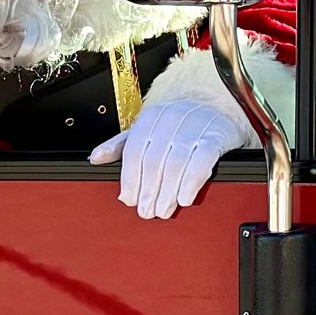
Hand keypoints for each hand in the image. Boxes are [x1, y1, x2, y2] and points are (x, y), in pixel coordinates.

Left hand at [89, 47, 249, 218]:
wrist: (219, 103)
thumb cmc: (181, 120)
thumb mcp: (148, 128)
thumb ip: (121, 144)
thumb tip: (96, 158)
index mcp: (151, 118)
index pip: (134, 152)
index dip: (130, 179)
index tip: (129, 199)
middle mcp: (172, 119)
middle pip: (154, 161)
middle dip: (149, 191)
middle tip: (146, 211)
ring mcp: (196, 126)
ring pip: (176, 164)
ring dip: (168, 192)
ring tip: (164, 209)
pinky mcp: (217, 135)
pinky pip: (202, 162)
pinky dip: (191, 183)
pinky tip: (184, 198)